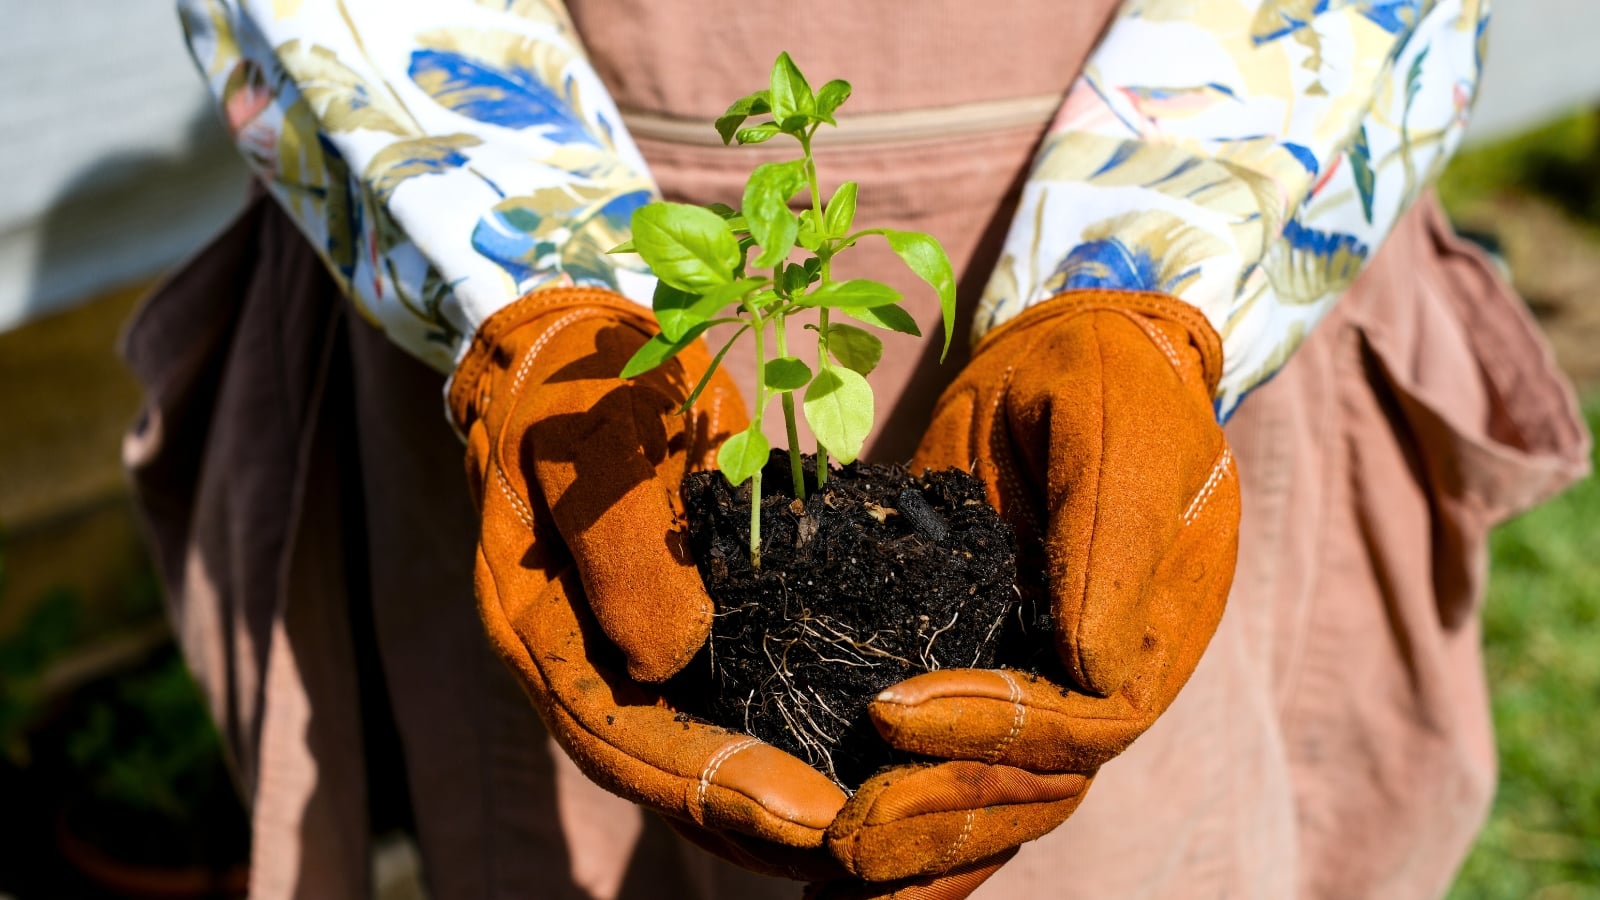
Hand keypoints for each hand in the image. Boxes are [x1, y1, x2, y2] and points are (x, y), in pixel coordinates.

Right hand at [449, 286, 845, 877]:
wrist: (583, 346)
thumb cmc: (580, 378)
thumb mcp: (590, 435)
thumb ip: (619, 541)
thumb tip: (669, 658)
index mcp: (534, 626)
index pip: (617, 734)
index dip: (709, 784)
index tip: (807, 818)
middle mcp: (582, 658)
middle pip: (660, 771)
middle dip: (757, 819)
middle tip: (860, 847)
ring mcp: (631, 646)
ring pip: (698, 749)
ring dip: (775, 803)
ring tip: (869, 836)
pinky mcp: (686, 621)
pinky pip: (732, 697)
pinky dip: (785, 739)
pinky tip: (854, 766)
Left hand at [826, 289, 1239, 879]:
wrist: (1069, 363)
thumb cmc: (1104, 379)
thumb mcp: (1114, 422)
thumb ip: (1112, 531)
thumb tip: (1092, 665)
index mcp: (1154, 629)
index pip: (1086, 721)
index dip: (995, 732)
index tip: (889, 715)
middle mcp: (1104, 677)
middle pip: (1038, 787)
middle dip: (944, 815)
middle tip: (844, 840)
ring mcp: (1046, 684)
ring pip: (1001, 799)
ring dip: (926, 849)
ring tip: (835, 890)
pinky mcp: (983, 669)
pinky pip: (961, 763)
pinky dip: (920, 822)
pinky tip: (851, 877)